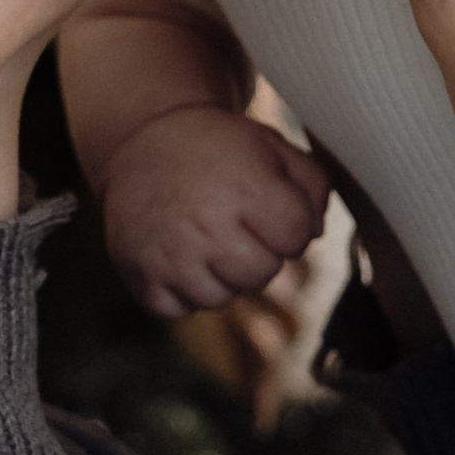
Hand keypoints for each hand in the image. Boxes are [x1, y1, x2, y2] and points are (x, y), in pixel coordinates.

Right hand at [102, 103, 331, 318]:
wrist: (140, 145)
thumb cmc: (216, 151)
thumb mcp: (270, 145)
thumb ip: (312, 185)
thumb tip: (315, 233)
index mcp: (245, 187)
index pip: (297, 236)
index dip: (291, 226)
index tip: (269, 208)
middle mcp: (206, 224)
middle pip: (263, 274)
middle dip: (259, 254)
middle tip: (236, 226)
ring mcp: (170, 254)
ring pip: (220, 298)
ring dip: (220, 276)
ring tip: (205, 240)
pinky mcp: (141, 275)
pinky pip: (178, 309)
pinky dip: (181, 291)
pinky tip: (178, 257)